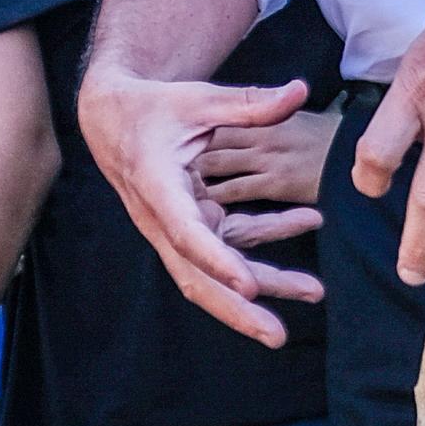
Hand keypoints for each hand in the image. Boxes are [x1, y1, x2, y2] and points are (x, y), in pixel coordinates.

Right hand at [76, 71, 326, 348]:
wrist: (110, 117)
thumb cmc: (152, 106)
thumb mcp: (198, 99)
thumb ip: (250, 103)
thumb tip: (299, 90)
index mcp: (158, 186)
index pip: (187, 234)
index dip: (218, 261)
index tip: (248, 287)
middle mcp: (162, 218)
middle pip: (197, 277)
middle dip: (238, 311)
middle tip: (278, 335)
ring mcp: (177, 227)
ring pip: (216, 271)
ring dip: (264, 283)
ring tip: (314, 291)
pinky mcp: (191, 224)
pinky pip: (230, 243)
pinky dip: (267, 240)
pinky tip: (306, 221)